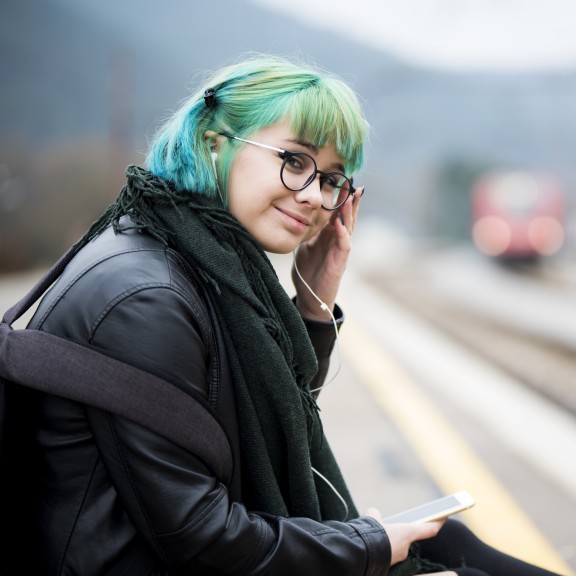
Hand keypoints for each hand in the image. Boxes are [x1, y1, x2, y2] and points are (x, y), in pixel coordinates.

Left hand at [292, 188, 362, 320]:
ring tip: (352, 196)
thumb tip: (298, 214)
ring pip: (349, 227)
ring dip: (350, 212)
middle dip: (351, 200)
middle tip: (354, 183)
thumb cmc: (308, 270)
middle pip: (347, 216)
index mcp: (328, 234)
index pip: (336, 212)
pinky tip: (341, 224)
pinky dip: (343, 233)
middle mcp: (337, 239)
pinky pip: (344, 245)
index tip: (342, 181)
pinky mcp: (340, 262)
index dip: (340, 198)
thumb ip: (306, 231)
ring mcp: (340, 250)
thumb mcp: (304, 245)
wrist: (310, 296)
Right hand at [364, 507, 446, 567]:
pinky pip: (387, 555)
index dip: (437, 522)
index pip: (428, 529)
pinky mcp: (389, 567)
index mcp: (405, 533)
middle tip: (385, 528)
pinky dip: (380, 550)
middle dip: (395, 533)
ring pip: (394, 547)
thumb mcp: (371, 519)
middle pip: (404, 538)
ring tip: (371, 536)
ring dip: (386, 542)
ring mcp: (397, 559)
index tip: (444, 517)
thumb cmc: (370, 535)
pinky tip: (369, 546)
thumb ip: (375, 515)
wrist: (360, 555)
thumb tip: (374, 513)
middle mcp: (404, 548)